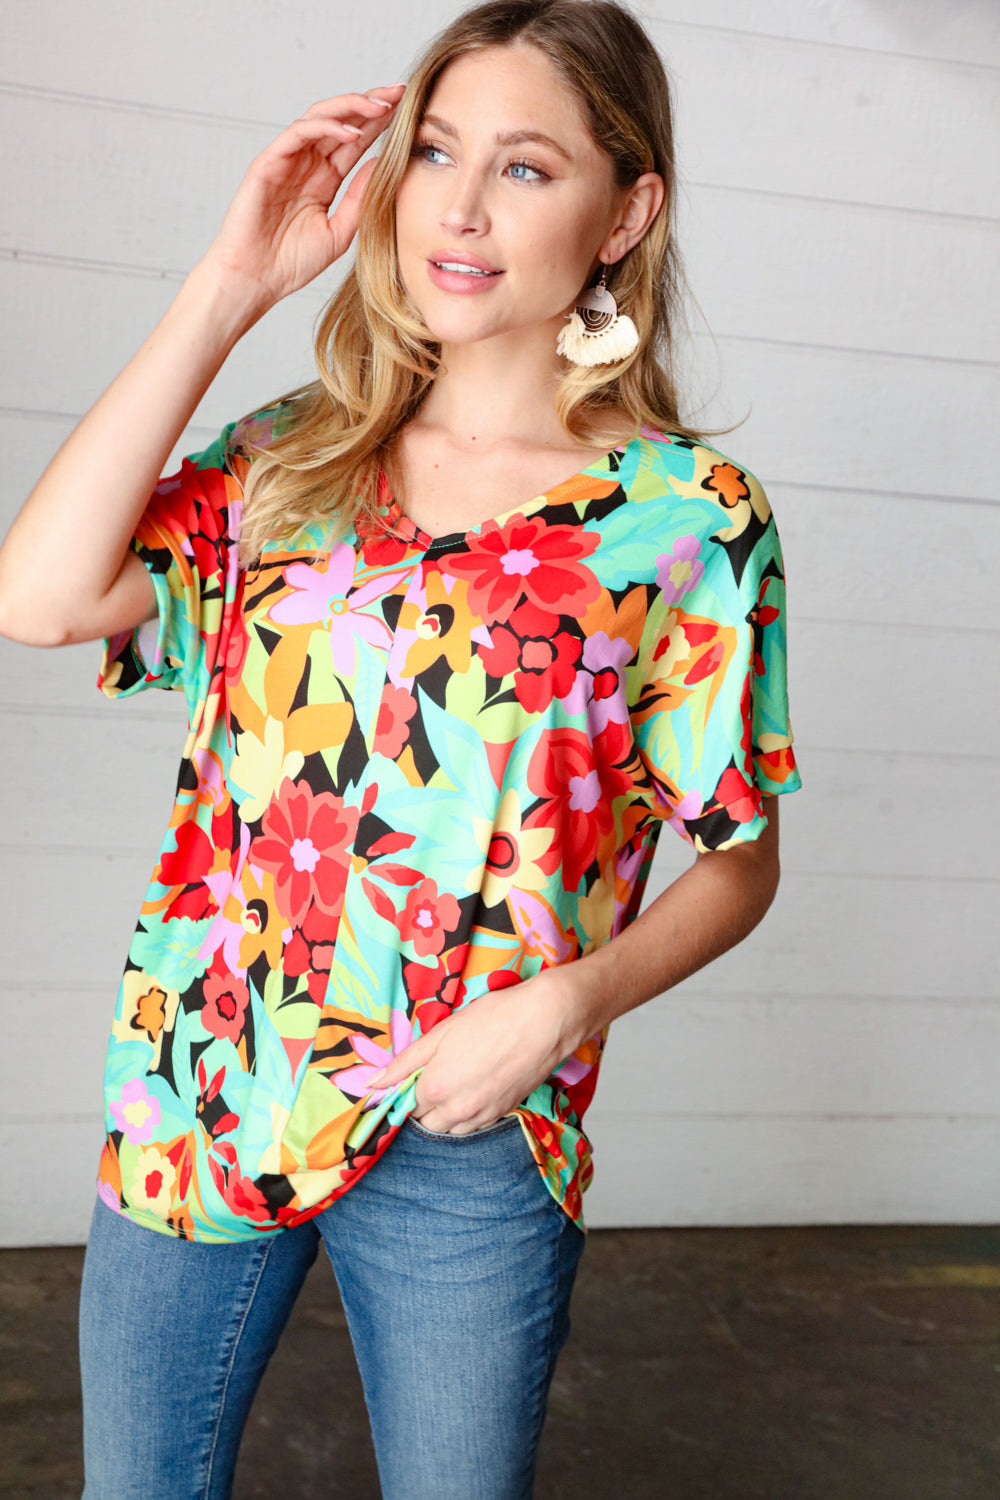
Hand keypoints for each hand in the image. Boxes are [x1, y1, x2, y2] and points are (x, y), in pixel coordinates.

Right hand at [200, 84, 405, 315]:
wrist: (254, 281)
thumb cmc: (290, 263)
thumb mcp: (339, 231)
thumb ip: (359, 199)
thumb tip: (382, 165)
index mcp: (323, 179)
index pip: (354, 141)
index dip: (379, 123)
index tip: (407, 110)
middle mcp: (305, 164)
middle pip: (340, 121)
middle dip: (370, 103)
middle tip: (399, 91)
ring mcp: (286, 161)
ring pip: (320, 118)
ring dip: (351, 108)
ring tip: (381, 106)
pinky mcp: (268, 163)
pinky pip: (299, 133)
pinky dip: (326, 128)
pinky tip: (352, 132)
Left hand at [369, 973, 580, 1134]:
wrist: (545, 1022)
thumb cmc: (492, 1019)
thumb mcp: (441, 1033)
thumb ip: (405, 1062)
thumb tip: (373, 1083)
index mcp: (434, 1088)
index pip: (404, 1106)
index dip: (403, 1091)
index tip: (408, 1079)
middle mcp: (456, 1110)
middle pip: (424, 1124)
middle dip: (421, 1107)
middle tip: (430, 1080)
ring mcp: (481, 1116)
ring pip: (449, 1131)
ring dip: (443, 1116)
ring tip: (452, 1086)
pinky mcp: (501, 1114)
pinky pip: (473, 1128)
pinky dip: (465, 1117)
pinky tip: (471, 1092)